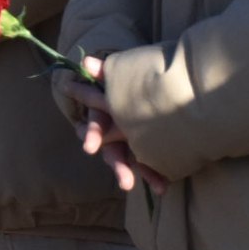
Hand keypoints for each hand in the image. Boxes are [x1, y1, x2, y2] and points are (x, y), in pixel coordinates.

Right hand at [70, 58, 167, 195]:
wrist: (146, 90)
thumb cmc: (126, 85)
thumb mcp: (116, 78)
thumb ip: (103, 72)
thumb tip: (86, 61)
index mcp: (107, 115)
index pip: (97, 124)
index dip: (93, 134)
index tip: (89, 147)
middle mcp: (115, 133)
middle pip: (112, 150)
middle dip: (118, 166)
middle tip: (125, 183)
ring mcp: (130, 144)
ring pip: (130, 162)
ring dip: (137, 176)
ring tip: (152, 188)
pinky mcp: (146, 152)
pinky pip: (149, 167)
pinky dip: (155, 177)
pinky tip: (163, 187)